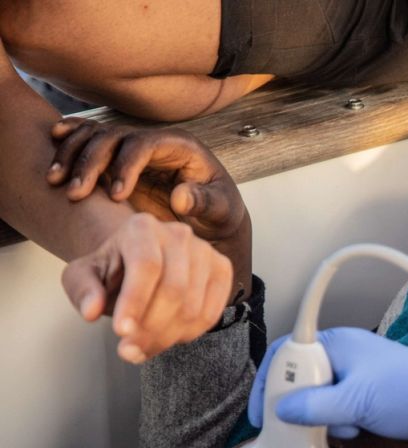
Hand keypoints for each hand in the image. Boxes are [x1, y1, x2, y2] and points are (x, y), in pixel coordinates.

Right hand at [47, 119, 250, 299]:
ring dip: (73, 155)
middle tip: (76, 193)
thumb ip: (204, 203)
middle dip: (91, 162)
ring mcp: (134, 148)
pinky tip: (52, 148)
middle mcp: (154, 141)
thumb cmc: (219, 212)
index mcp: (180, 146)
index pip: (145, 144)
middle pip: (114, 137)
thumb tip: (180, 197)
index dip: (126, 165)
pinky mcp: (119, 160)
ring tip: (56, 181)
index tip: (116, 196)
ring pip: (96, 137)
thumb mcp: (221, 210)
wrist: (211, 217)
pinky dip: (70, 142)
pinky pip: (90, 141)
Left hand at [62, 213, 233, 362]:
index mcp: (142, 227)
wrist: (139, 267)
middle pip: (174, 289)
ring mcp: (206, 251)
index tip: (121, 333)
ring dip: (166, 337)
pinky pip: (211, 314)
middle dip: (150, 328)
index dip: (135, 302)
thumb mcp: (82, 276)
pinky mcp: (222, 270)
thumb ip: (82, 290)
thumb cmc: (111, 272)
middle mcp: (179, 234)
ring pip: (193, 307)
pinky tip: (166, 338)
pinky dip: (188, 334)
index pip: (146, 265)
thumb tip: (90, 311)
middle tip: (128, 351)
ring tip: (142, 348)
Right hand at [248, 328, 407, 447]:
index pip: (288, 353)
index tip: (260, 411)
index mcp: (338, 343)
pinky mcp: (366, 392)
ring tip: (341, 427)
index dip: (270, 382)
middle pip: (300, 377)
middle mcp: (343, 353)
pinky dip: (339, 420)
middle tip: (297, 426)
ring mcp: (355, 373)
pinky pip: (337, 405)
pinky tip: (355, 429)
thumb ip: (316, 406)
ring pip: (318, 395)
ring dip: (322, 416)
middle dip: (299, 404)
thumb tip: (282, 411)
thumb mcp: (357, 403)